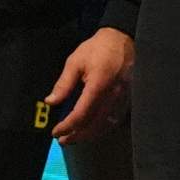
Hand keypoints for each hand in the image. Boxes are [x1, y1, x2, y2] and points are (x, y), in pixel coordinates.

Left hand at [48, 27, 134, 143]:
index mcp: (98, 85)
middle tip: (63, 140)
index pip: (81, 114)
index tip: (55, 131)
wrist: (123, 38)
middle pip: (94, 125)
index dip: (67, 126)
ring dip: (89, 135)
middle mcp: (113, 96)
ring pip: (106, 126)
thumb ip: (64, 83)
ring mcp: (123, 99)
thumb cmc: (98, 48)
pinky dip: (102, 129)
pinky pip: (115, 120)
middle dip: (77, 135)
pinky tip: (92, 129)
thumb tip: (51, 101)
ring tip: (75, 137)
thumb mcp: (75, 61)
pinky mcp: (128, 99)